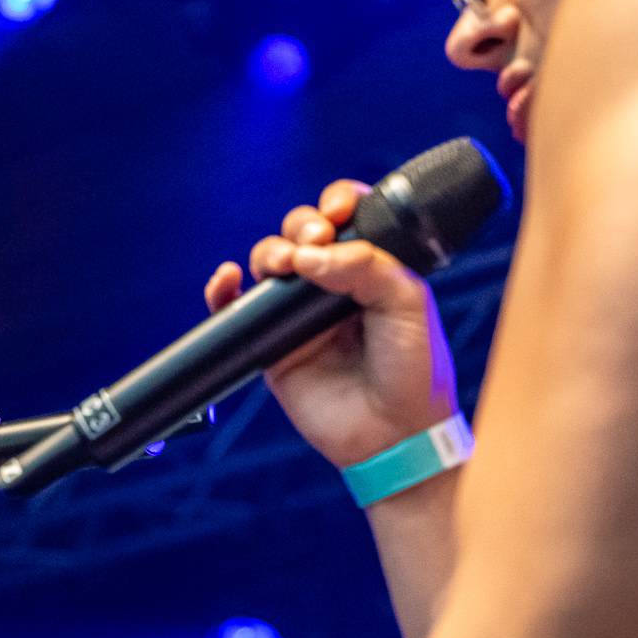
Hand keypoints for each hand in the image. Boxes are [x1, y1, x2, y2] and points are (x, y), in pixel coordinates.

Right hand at [205, 180, 458, 466]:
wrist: (395, 433)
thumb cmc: (414, 370)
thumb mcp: (406, 303)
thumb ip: (364, 265)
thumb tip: (308, 255)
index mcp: (373, 268)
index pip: (347, 218)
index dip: (336, 203)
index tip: (337, 212)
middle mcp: (334, 287)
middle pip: (301, 232)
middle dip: (300, 224)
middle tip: (314, 241)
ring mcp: (300, 317)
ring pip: (270, 263)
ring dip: (269, 252)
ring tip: (282, 266)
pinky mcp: (272, 348)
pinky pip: (236, 311)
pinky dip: (223, 290)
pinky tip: (228, 279)